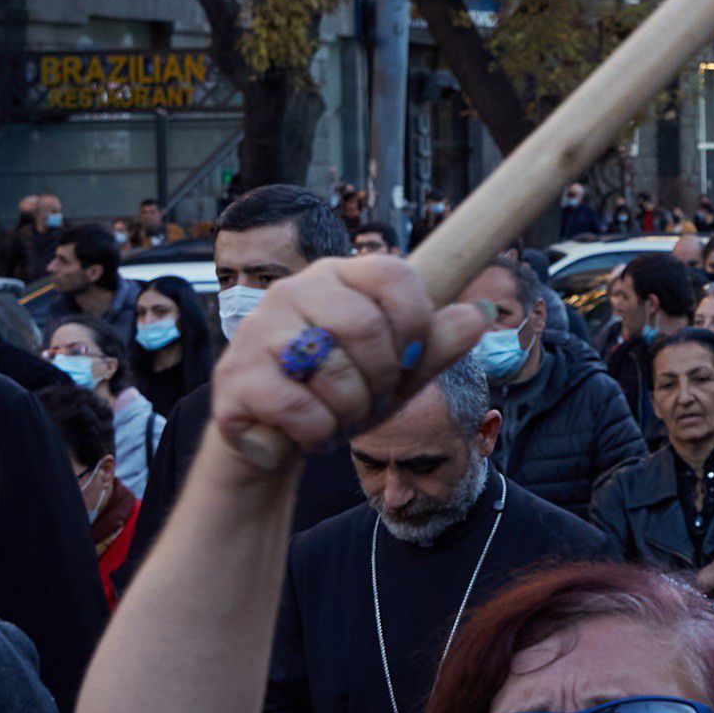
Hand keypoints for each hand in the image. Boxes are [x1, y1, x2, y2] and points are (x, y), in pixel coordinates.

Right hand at [207, 256, 486, 483]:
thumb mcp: (400, 371)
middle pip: (366, 326)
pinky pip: (300, 408)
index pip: (393, 274)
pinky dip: (318, 432)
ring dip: (350, 410)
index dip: (416, 322)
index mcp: (339, 276)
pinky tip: (308, 432)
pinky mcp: (236, 375)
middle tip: (369, 396)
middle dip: (382, 379)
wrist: (277, 438)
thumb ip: (436, 344)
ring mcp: (260, 329)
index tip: (408, 357)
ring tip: (337, 414)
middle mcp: (295, 290)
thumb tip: (477, 315)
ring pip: (332, 369)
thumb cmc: (341, 393)